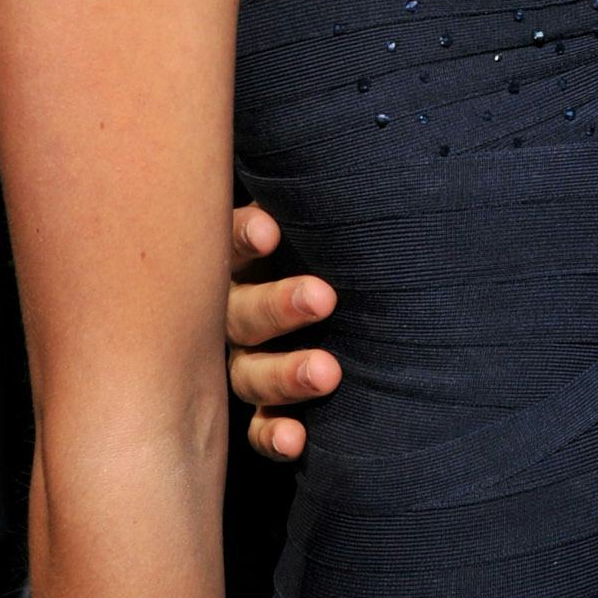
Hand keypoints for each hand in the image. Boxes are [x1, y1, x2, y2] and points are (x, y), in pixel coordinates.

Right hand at [227, 202, 341, 461]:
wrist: (329, 311)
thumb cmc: (334, 248)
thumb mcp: (321, 223)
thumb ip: (319, 204)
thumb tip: (366, 155)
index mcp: (242, 261)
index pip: (232, 242)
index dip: (244, 237)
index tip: (270, 231)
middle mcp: (233, 310)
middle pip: (242, 311)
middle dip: (280, 305)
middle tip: (324, 298)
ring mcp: (243, 361)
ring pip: (249, 372)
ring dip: (285, 373)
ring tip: (328, 373)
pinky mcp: (262, 408)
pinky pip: (257, 428)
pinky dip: (274, 434)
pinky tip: (296, 441)